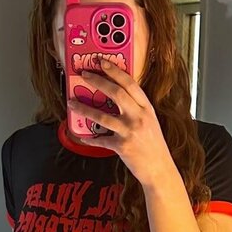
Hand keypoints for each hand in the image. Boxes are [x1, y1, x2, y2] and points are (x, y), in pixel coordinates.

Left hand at [66, 61, 174, 188]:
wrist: (159, 170)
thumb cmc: (153, 146)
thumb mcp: (150, 122)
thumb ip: (136, 109)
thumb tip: (115, 97)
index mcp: (146, 108)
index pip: (130, 84)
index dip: (115, 71)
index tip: (102, 62)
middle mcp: (139, 117)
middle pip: (116, 93)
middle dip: (98, 81)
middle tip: (84, 74)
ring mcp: (130, 132)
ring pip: (103, 116)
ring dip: (85, 109)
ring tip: (72, 103)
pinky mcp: (122, 147)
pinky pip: (101, 140)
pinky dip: (90, 139)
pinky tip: (83, 136)